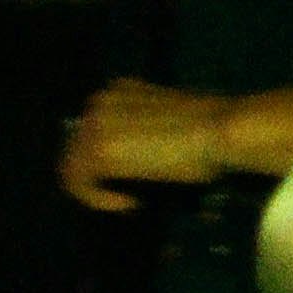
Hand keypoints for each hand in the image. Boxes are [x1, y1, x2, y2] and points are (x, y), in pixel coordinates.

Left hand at [60, 80, 231, 212]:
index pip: (92, 131)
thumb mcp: (169, 127)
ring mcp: (94, 124)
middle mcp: (99, 101)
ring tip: (130, 199)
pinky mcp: (98, 151)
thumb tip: (136, 158)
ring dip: (99, 189)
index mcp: (117, 90)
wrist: (220, 130)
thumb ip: (144, 135)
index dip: (108, 162)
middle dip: (98, 177)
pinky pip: (79, 183)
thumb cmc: (210, 132)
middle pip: (75, 149)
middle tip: (128, 194)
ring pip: (72, 167)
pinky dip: (100, 199)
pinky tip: (130, 202)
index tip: (136, 178)